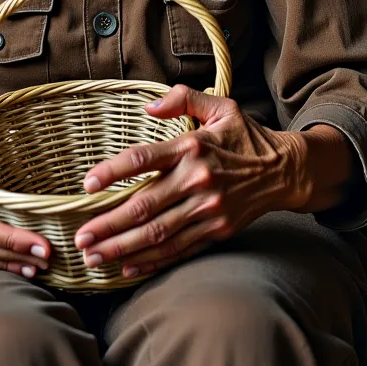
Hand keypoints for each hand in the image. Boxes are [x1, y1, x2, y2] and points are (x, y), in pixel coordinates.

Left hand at [74, 85, 306, 279]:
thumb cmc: (246, 136)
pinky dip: (151, 261)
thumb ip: (183, 99)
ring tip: (92, 256)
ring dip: (122, 248)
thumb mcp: (220, 106)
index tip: (88, 184)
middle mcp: (198, 181)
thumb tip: (148, 106)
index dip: (113, 172)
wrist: (286, 170)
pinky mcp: (216, 231)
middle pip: (145, 207)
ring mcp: (207, 210)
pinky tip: (127, 267)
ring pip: (157, 234)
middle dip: (109, 225)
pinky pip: (178, 250)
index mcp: (193, 147)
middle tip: (80, 237)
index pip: (144, 160)